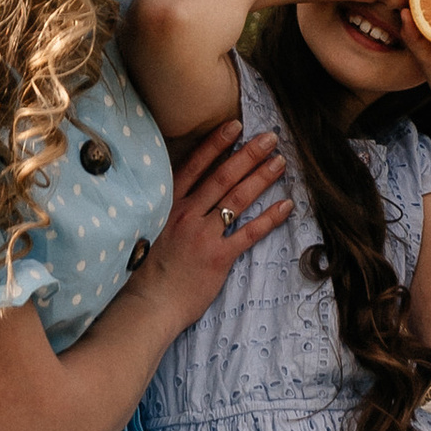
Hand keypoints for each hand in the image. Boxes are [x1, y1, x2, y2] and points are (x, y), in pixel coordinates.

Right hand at [137, 115, 292, 326]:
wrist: (147, 304)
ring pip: (237, 199)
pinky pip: (249, 233)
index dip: (216, 144)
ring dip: (261, 178)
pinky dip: (269, 218)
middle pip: (223, 177)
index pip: (195, 166)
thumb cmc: (144, 271)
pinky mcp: (218, 257)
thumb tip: (183, 194)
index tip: (234, 125)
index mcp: (168, 205)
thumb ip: (165, 210)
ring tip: (280, 163)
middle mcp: (187, 215)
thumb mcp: (148, 230)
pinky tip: (285, 206)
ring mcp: (203, 235)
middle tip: (270, 138)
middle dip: (248, 154)